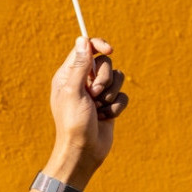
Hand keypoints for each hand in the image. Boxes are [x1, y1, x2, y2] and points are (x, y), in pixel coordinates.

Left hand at [45, 36, 128, 187]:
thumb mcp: (74, 91)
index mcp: (69, 74)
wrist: (84, 151)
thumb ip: (79, 65)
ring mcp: (98, 93)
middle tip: (94, 95)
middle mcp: (84, 81)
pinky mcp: (110, 104)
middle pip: (105, 63)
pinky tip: (106, 118)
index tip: (109, 50)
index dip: (99, 46)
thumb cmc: (73, 123)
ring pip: (117, 78)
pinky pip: (123, 95)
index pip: (86, 49)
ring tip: (100, 108)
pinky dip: (117, 107)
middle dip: (104, 79)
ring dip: (111, 94)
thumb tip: (82, 39)